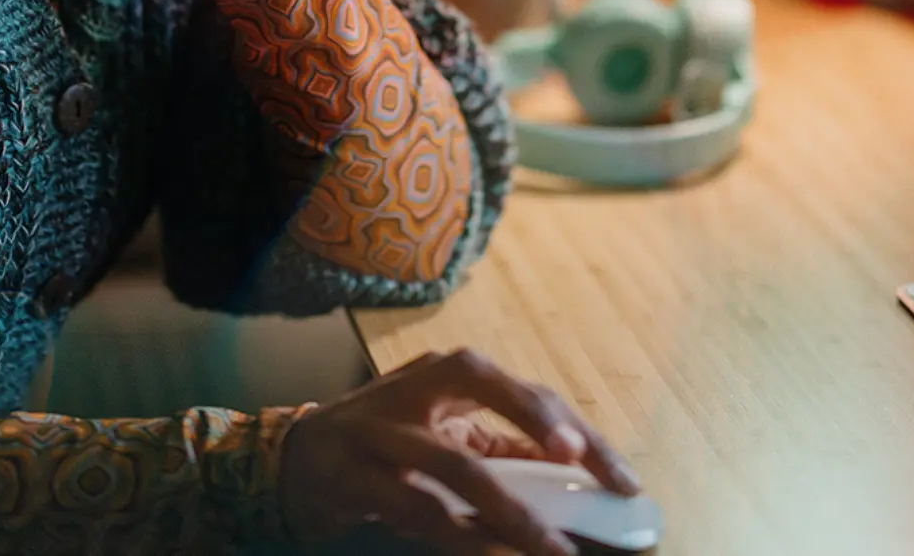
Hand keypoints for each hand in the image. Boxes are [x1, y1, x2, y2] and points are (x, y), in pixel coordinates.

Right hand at [279, 348, 640, 555]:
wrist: (291, 462)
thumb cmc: (383, 443)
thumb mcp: (443, 434)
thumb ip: (500, 449)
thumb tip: (574, 480)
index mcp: (448, 375)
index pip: (526, 391)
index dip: (577, 429)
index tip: (621, 477)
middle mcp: (417, 390)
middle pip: (488, 391)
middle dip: (544, 429)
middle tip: (590, 474)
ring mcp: (382, 431)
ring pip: (456, 465)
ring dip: (512, 512)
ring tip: (554, 548)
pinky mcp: (353, 477)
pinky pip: (415, 508)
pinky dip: (459, 535)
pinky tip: (492, 553)